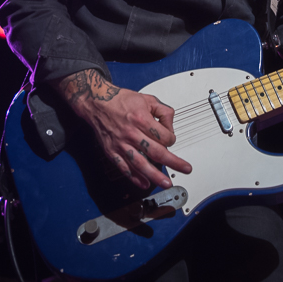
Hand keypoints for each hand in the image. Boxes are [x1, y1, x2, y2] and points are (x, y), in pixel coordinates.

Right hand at [53, 69, 191, 189]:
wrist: (97, 103)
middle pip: (156, 152)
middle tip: (185, 168)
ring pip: (140, 163)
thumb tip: (170, 127)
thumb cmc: (121, 100)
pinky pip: (124, 167)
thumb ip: (163, 112)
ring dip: (155, 175)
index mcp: (141, 119)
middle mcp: (131, 133)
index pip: (164, 136)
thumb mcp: (147, 99)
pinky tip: (144, 183)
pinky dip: (134, 177)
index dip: (172, 139)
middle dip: (173, 162)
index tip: (171, 139)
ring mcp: (121, 144)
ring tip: (166, 183)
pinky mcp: (112, 151)